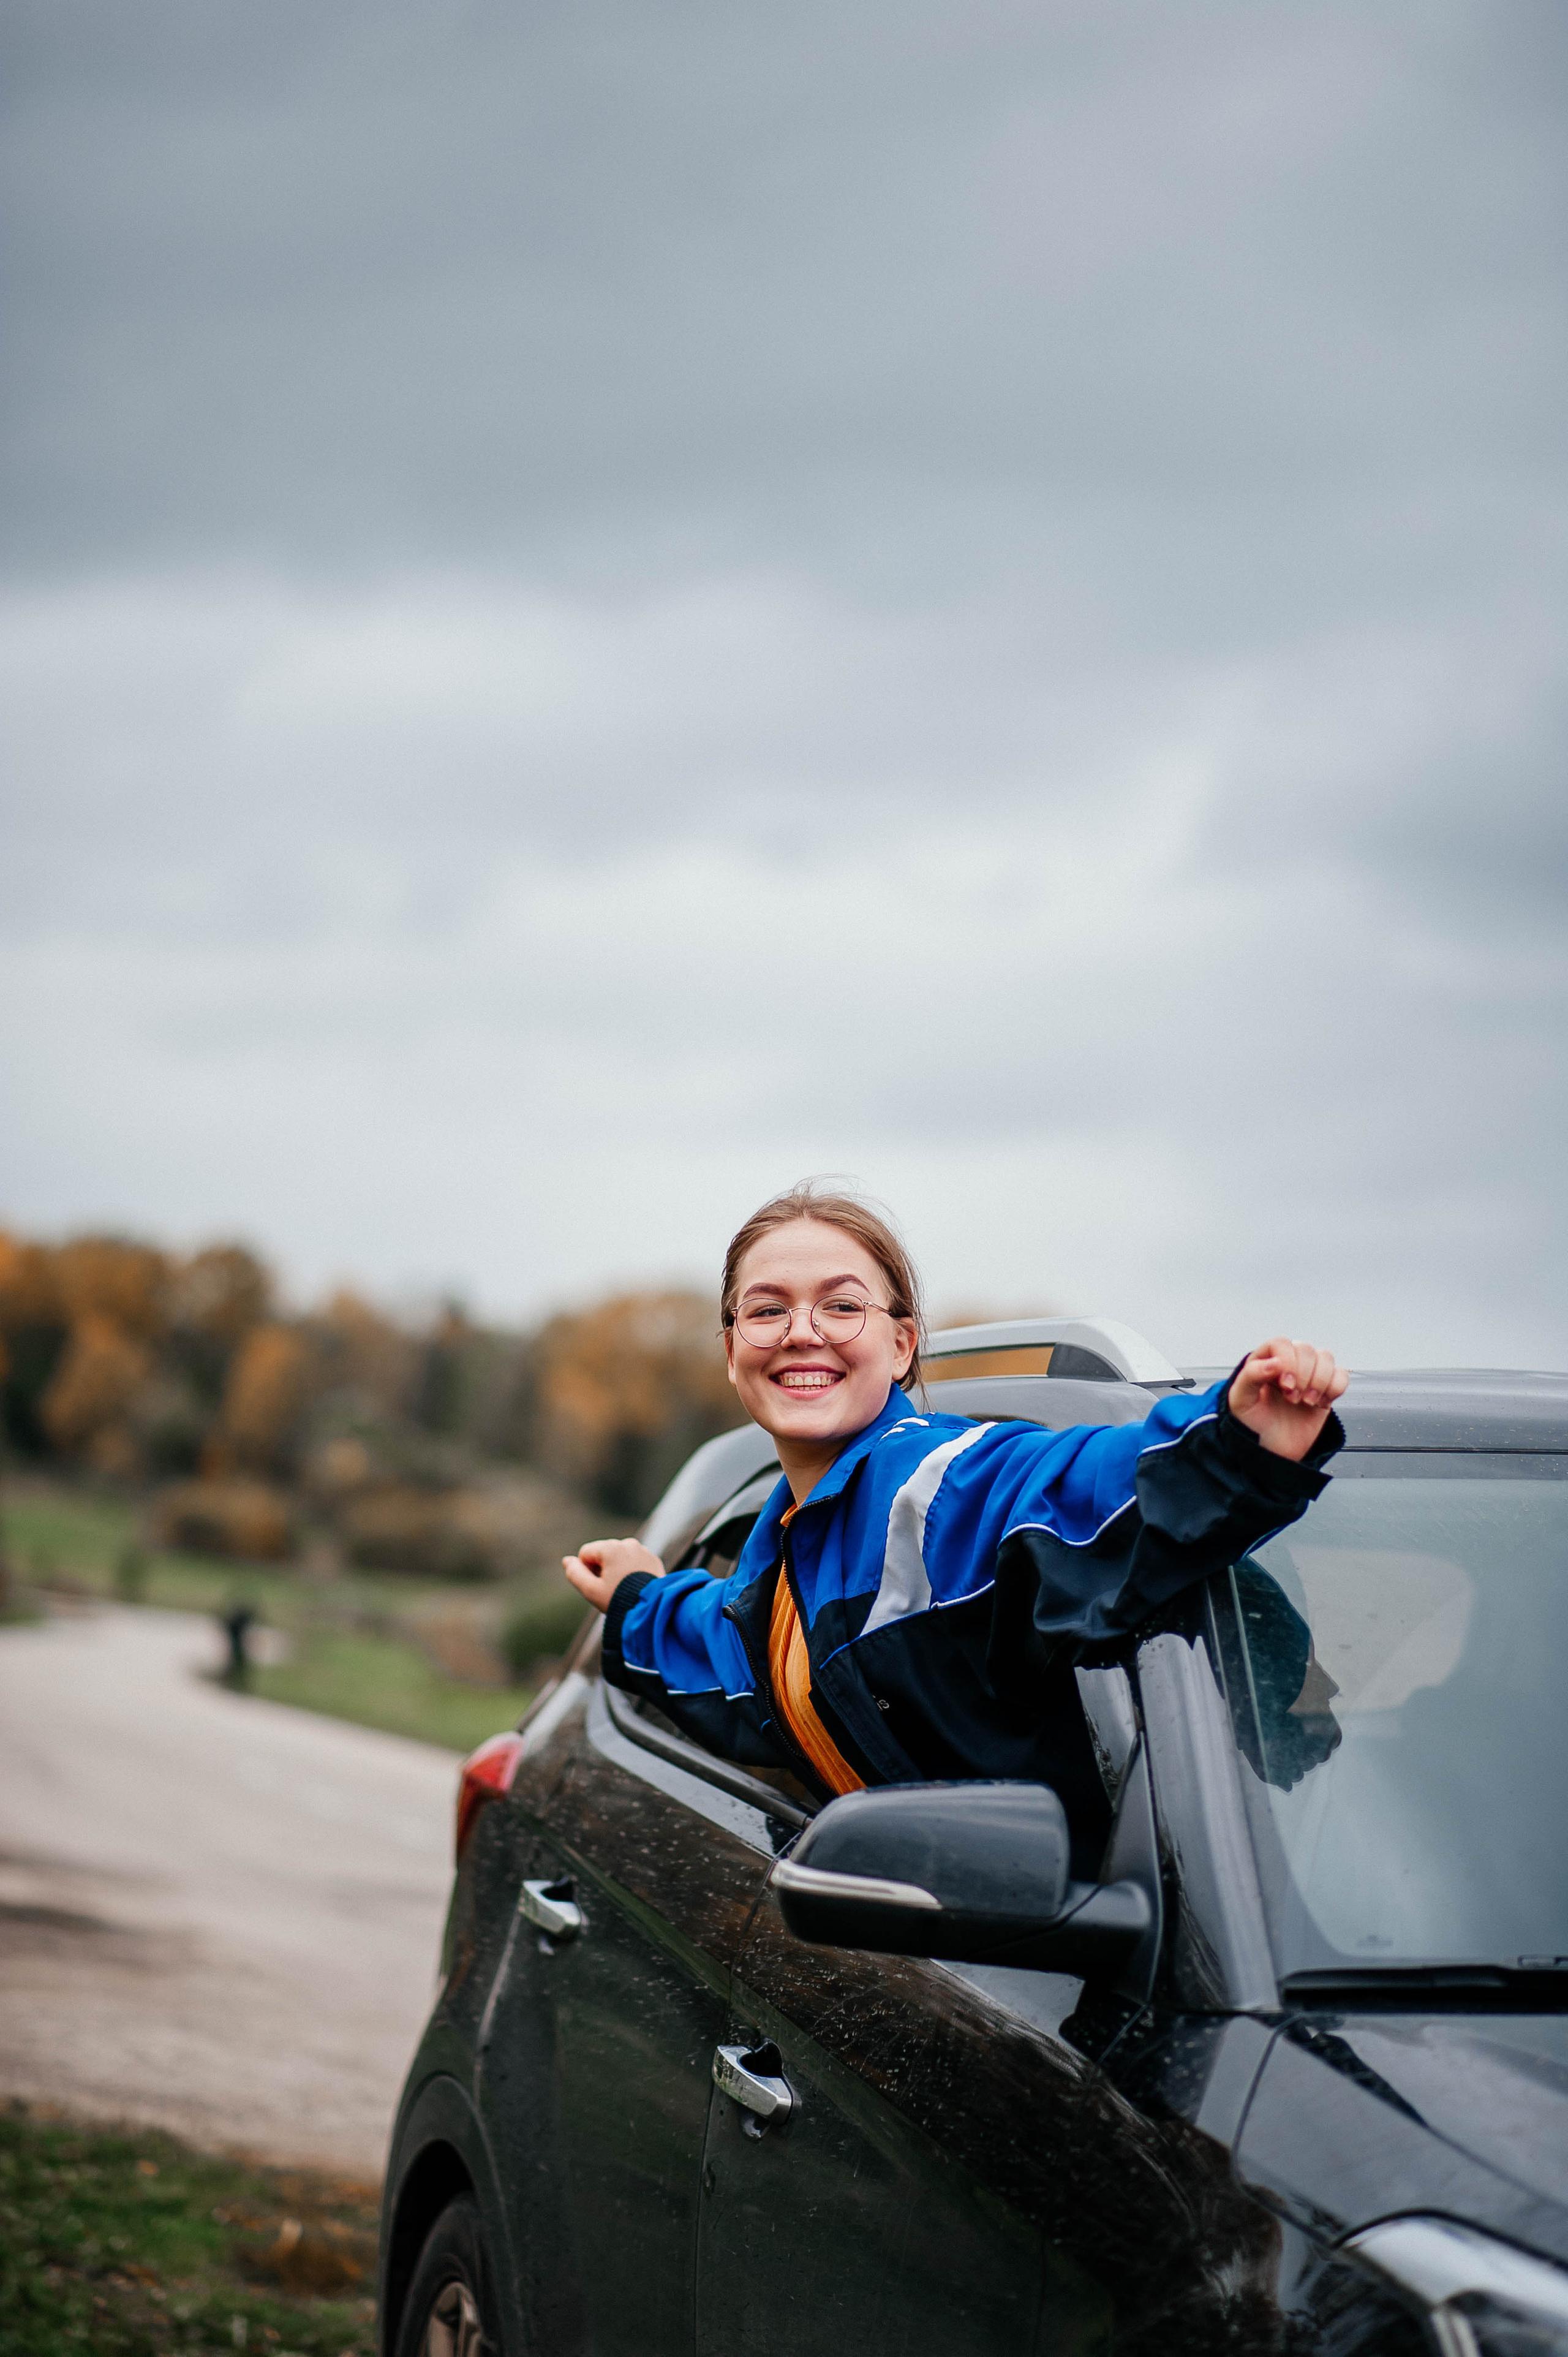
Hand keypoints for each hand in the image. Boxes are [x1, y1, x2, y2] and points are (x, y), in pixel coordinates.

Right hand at [563, 1537, 664, 1612]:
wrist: (651, 1609)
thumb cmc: (619, 1600)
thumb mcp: (591, 1590)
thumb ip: (575, 1574)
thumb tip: (567, 1560)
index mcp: (611, 1548)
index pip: (586, 1553)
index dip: (587, 1571)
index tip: (599, 1585)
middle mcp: (628, 1543)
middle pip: (602, 1553)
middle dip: (602, 1569)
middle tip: (611, 1589)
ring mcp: (642, 1550)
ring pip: (618, 1557)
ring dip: (616, 1569)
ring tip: (624, 1588)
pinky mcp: (653, 1559)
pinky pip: (634, 1561)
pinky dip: (631, 1570)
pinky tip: (635, 1586)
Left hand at [1228, 1337, 1347, 1460]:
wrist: (1270, 1450)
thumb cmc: (1252, 1423)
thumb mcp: (1240, 1400)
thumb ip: (1251, 1375)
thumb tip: (1275, 1362)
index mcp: (1264, 1360)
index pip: (1281, 1343)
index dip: (1287, 1361)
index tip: (1284, 1385)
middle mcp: (1288, 1363)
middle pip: (1306, 1349)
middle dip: (1303, 1377)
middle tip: (1292, 1399)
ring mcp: (1308, 1374)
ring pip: (1326, 1358)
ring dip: (1320, 1381)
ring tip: (1307, 1402)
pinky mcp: (1326, 1389)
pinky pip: (1341, 1376)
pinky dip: (1335, 1389)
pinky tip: (1320, 1403)